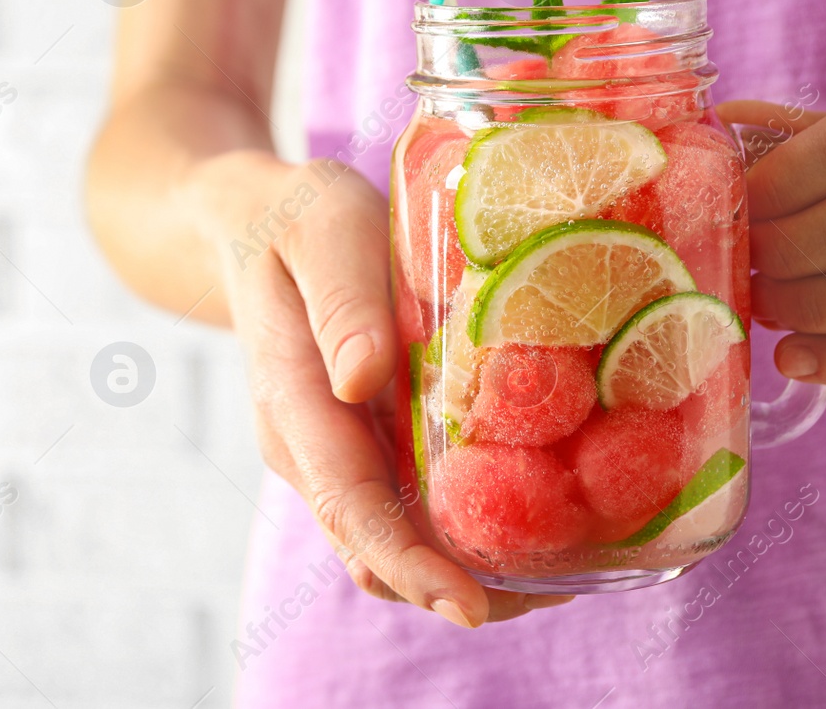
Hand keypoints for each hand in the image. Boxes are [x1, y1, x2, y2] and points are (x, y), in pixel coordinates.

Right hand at [190, 150, 572, 625]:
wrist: (249, 224)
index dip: (410, 565)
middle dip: (466, 586)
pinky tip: (543, 510)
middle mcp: (315, 450)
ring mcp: (338, 452)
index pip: (350, 508)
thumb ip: (340, 304)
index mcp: (296, 406)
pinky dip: (471, 523)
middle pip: (383, 551)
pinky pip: (414, 502)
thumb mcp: (319, 231)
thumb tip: (363, 381)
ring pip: (401, 539)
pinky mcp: (366, 441)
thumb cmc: (292, 219)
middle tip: (569, 585)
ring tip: (576, 563)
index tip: (469, 606)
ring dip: (476, 565)